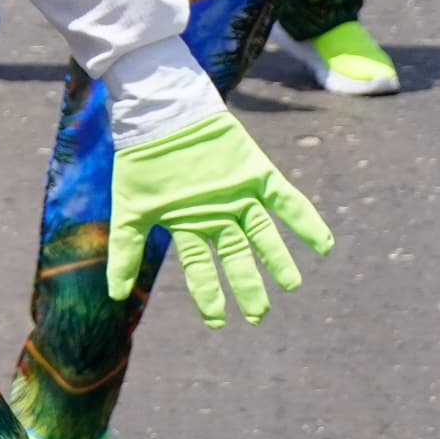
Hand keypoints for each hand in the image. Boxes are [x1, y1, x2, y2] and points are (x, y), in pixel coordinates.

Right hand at [105, 110, 332, 325]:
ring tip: (292, 284)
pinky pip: (288, 201)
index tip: (218, 323)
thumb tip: (115, 295)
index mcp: (190, 225)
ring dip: (278, 259)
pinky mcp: (258, 174)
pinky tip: (324, 245)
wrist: (161, 115)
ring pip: (264, 235)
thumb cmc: (141, 161)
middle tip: (259, 315)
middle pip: (237, 257)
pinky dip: (307, 222)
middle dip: (248, 286)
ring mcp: (239, 196)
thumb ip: (125, 252)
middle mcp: (219, 215)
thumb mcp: (130, 211)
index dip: (209, 297)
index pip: (201, 270)